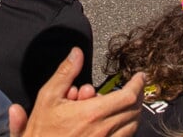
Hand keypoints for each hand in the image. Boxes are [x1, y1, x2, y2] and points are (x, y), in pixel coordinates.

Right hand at [11, 49, 143, 136]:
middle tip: (134, 87)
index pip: (128, 96)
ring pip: (132, 126)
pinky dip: (126, 128)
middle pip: (134, 110)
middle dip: (136, 96)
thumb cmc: (42, 130)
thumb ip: (65, 73)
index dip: (138, 84)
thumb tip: (77, 53)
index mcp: (92, 113)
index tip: (140, 77)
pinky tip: (117, 122)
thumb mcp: (48, 97)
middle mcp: (103, 130)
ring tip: (124, 103)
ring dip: (132, 112)